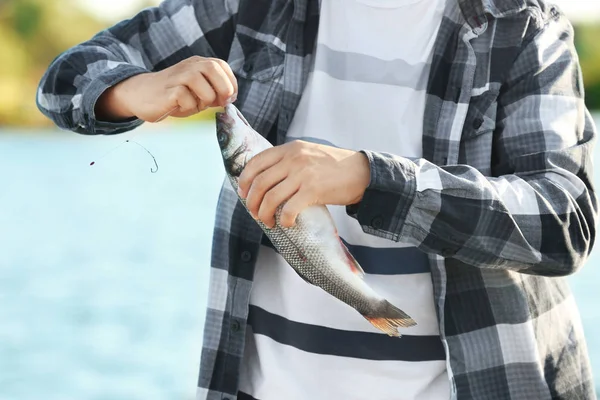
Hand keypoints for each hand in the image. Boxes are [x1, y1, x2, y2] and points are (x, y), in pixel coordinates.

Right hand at [96, 56, 237, 121]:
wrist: (141, 95)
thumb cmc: (174, 96)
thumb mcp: (197, 91)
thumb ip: (213, 91)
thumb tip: (230, 98)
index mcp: (198, 64)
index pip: (221, 66)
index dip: (231, 82)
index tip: (229, 99)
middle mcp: (188, 66)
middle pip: (213, 68)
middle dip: (223, 88)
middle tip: (220, 103)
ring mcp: (177, 76)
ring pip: (199, 81)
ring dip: (205, 98)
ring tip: (198, 105)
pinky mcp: (167, 91)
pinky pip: (184, 97)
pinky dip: (188, 106)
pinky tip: (181, 107)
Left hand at [237, 141, 370, 227]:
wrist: (362, 172)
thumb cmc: (334, 166)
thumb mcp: (308, 153)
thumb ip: (289, 161)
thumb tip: (266, 180)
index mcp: (290, 149)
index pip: (256, 162)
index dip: (244, 180)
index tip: (243, 192)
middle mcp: (294, 159)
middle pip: (260, 183)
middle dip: (252, 202)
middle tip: (254, 213)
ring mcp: (303, 174)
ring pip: (271, 198)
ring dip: (265, 214)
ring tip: (268, 222)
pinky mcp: (313, 190)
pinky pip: (289, 209)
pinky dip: (284, 220)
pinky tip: (287, 224)